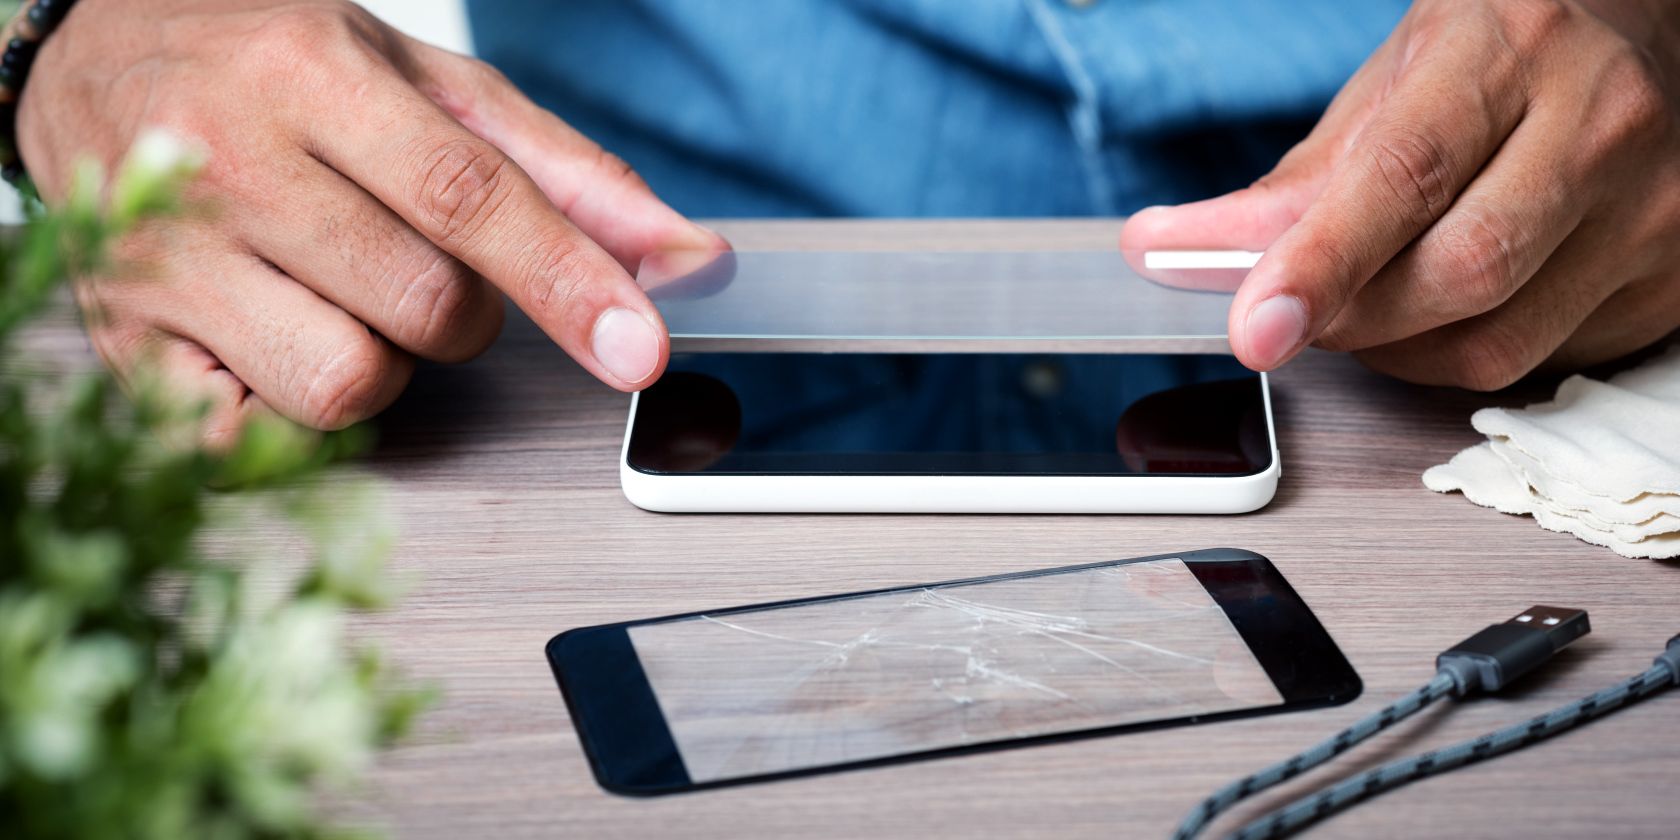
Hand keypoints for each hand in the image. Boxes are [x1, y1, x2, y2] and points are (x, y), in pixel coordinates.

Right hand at [18, 0, 722, 444]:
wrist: (96, 54)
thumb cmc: (281, 67)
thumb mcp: (431, 86)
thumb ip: (567, 175)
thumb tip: (691, 261)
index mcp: (312, 74)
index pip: (466, 196)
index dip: (567, 281)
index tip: (641, 349)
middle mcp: (227, 160)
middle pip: (424, 304)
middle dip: (462, 309)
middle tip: (409, 254)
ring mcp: (162, 259)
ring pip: (349, 380)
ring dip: (381, 358)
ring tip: (334, 291)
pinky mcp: (122, 342)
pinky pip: (254, 434)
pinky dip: (295, 406)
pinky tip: (273, 337)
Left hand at [1121, 0, 1679, 388]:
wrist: (1648, 28)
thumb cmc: (1507, 48)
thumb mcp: (1393, 79)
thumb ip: (1294, 180)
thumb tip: (1173, 254)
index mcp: (1514, 49)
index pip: (1403, 177)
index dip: (1320, 263)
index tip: (1254, 326)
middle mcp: (1602, 124)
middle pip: (1456, 278)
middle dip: (1347, 319)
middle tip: (1288, 314)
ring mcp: (1653, 209)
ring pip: (1495, 344)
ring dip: (1397, 349)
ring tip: (1373, 298)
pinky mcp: (1674, 280)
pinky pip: (1540, 361)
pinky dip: (1464, 350)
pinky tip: (1457, 299)